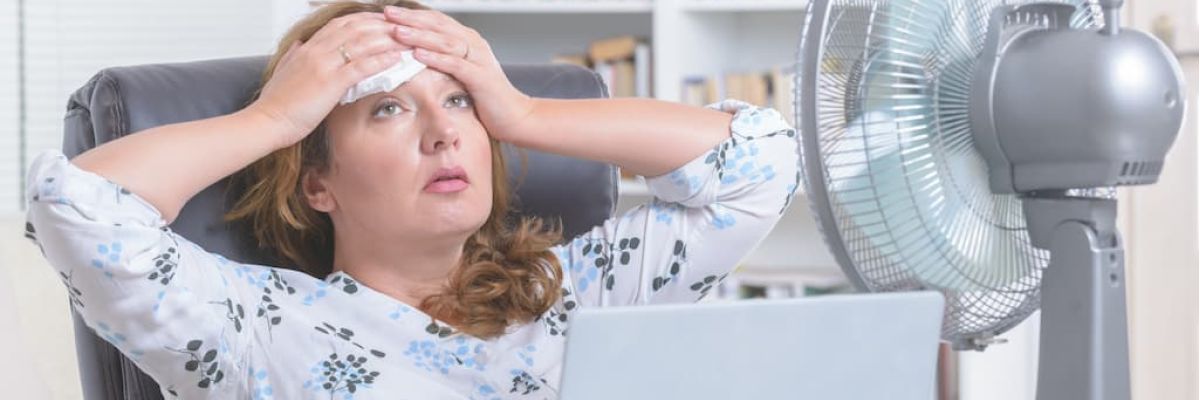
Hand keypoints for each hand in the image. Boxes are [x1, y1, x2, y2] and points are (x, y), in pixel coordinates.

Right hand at [249, 12, 411, 146]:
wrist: (265, 121)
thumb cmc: (275, 103)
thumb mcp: (283, 72)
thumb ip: (293, 56)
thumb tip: (299, 45)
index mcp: (308, 48)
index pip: (341, 24)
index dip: (364, 20)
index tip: (381, 21)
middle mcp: (317, 51)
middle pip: (356, 28)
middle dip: (381, 25)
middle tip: (402, 27)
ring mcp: (324, 65)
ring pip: (362, 43)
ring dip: (387, 40)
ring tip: (407, 40)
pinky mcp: (330, 83)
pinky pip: (362, 66)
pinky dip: (381, 60)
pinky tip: (397, 59)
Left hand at [383, 6, 535, 142]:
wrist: (516, 116)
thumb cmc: (487, 98)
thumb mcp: (462, 74)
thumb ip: (443, 62)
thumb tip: (413, 57)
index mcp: (468, 40)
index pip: (436, 21)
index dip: (413, 15)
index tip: (388, 12)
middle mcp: (474, 44)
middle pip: (438, 25)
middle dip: (411, 19)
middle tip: (387, 13)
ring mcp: (479, 59)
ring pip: (445, 41)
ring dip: (419, 35)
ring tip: (397, 31)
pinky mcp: (482, 77)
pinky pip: (456, 64)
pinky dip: (436, 59)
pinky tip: (418, 55)